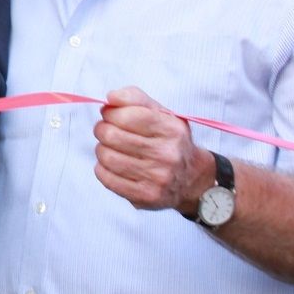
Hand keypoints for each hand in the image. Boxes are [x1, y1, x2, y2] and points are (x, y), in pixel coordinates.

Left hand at [93, 86, 214, 213]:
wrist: (191, 178)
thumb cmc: (168, 140)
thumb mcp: (160, 113)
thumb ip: (134, 98)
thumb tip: (110, 97)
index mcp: (172, 130)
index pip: (129, 115)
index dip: (111, 113)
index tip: (109, 114)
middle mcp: (167, 154)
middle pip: (112, 136)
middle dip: (102, 129)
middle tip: (105, 130)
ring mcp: (157, 178)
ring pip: (107, 157)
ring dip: (101, 149)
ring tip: (109, 147)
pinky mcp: (146, 196)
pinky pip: (107, 178)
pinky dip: (102, 168)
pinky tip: (111, 165)